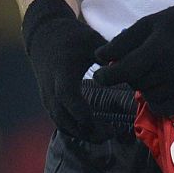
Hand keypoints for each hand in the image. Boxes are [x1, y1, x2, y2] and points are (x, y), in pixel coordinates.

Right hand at [21, 0, 113, 140]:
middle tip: (111, 135)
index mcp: (62, 72)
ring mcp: (48, 97)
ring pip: (61, 123)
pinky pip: (59, 121)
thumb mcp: (91, 40)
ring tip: (105, 136)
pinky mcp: (49, 102)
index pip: (67, 96)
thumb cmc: (72, 37)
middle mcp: (51, 88)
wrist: (45, 36)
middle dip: (87, 130)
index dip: (83, 112)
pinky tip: (93, 130)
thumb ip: (109, 55)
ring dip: (82, 133)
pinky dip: (75, 129)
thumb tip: (129, 67)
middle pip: (64, 118)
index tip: (103, 121)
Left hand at [92, 0, 173, 116]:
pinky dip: (156, 102)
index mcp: (157, 47)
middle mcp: (171, 68)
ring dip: (143, 87)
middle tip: (136, 63)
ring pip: (148, 96)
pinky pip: (165, 108)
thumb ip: (123, 42)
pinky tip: (156, 89)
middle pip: (136, 83)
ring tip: (150, 72)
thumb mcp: (147, 23)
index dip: (106, 77)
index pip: (125, 70)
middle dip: (129, 75)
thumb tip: (99, 58)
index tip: (99, 77)